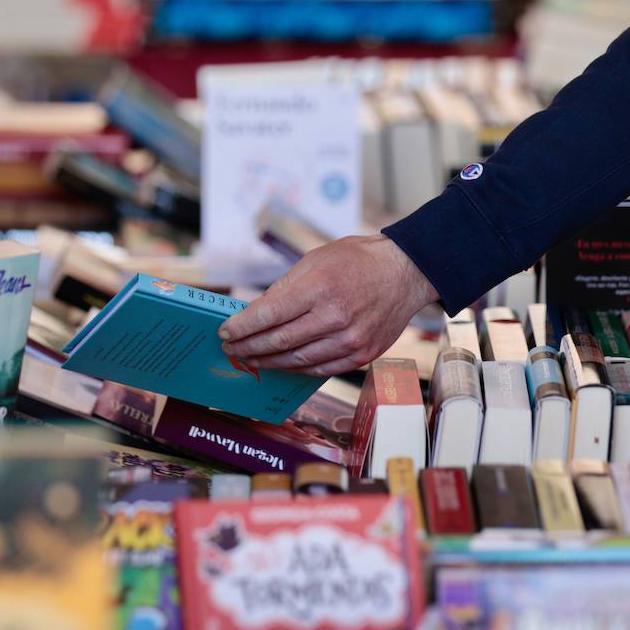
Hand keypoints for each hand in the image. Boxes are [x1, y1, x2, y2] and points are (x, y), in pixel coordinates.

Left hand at [219, 234, 438, 376]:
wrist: (404, 273)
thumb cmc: (357, 261)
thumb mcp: (316, 260)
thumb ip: (284, 288)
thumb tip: (255, 313)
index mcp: (320, 288)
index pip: (269, 314)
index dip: (243, 327)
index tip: (225, 332)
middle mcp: (335, 317)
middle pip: (280, 341)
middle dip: (249, 347)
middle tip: (231, 349)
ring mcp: (351, 340)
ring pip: (298, 360)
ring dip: (269, 361)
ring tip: (251, 358)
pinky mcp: (362, 355)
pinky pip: (320, 369)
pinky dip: (296, 368)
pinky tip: (282, 363)